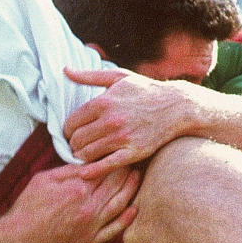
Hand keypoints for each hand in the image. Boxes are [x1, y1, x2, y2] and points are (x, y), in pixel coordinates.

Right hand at [0, 160, 142, 242]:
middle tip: (135, 161)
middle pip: (116, 185)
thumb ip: (67, 171)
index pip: (104, 169)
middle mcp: (88, 206)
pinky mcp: (90, 242)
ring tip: (138, 179)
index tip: (121, 152)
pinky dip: (126, 219)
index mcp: (77, 188)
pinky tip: (134, 209)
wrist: (18, 239)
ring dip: (131, 190)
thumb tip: (86, 162)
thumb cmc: (27, 208)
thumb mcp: (43, 179)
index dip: (114, 160)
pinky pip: (114, 230)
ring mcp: (91, 226)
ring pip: (120, 205)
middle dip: (127, 172)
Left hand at [63, 65, 191, 167]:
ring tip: (84, 154)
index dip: (67, 131)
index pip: (71, 123)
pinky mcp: (133, 152)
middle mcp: (110, 120)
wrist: (176, 106)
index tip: (71, 133)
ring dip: (81, 156)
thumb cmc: (145, 90)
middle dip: (73, 144)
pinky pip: (105, 166)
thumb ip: (89, 76)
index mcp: (103, 102)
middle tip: (76, 145)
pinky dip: (92, 171)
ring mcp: (122, 138)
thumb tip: (65, 70)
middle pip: (76, 140)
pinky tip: (86, 172)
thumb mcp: (118, 77)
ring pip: (86, 154)